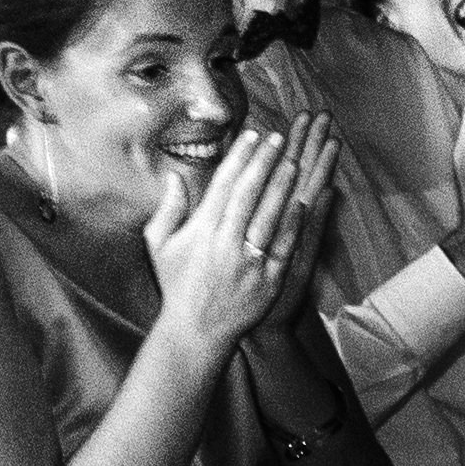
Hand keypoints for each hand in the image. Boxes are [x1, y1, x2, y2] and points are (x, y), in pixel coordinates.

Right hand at [143, 118, 318, 350]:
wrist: (197, 330)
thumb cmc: (177, 283)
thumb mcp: (160, 244)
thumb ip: (169, 209)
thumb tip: (175, 176)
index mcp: (202, 230)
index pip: (225, 185)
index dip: (241, 158)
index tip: (252, 136)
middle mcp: (226, 242)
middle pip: (250, 194)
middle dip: (266, 163)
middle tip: (280, 138)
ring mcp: (250, 261)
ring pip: (270, 216)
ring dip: (284, 186)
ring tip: (296, 160)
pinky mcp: (268, 280)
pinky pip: (284, 247)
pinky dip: (293, 224)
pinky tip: (304, 202)